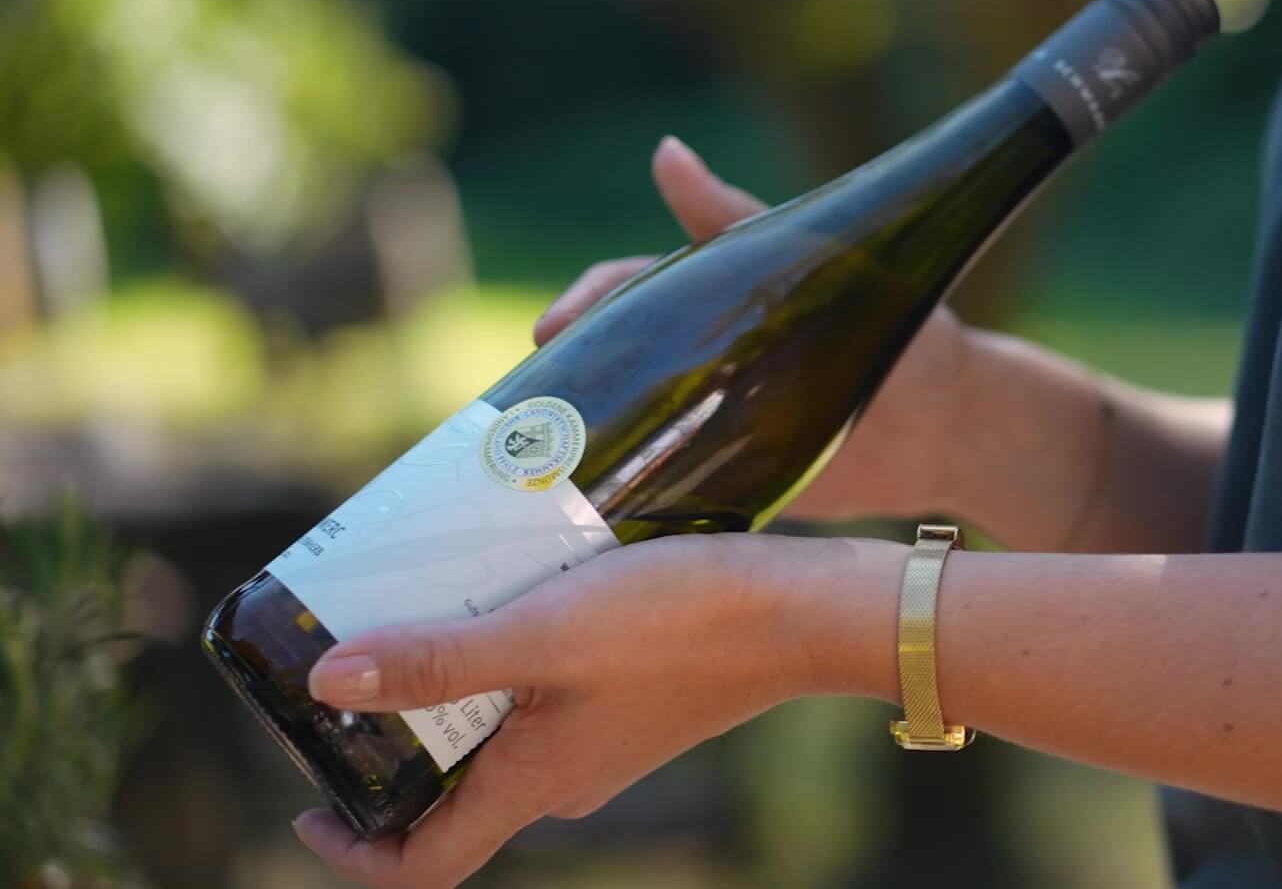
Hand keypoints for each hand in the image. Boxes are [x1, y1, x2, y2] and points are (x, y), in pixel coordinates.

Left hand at [290, 534, 829, 887]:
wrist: (799, 610)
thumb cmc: (677, 625)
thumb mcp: (541, 635)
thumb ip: (437, 659)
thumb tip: (327, 683)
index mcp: (531, 786)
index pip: (421, 865)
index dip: (352, 851)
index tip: (308, 803)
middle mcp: (561, 780)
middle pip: (450, 792)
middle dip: (392, 739)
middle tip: (360, 658)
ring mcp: (599, 743)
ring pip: (496, 736)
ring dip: (449, 688)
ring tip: (426, 607)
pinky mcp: (629, 701)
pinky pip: (542, 700)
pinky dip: (505, 662)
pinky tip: (510, 593)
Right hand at [533, 135, 976, 523]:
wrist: (948, 428)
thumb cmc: (894, 326)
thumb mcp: (815, 265)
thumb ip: (736, 221)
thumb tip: (663, 152)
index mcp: (711, 305)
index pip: (624, 296)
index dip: (583, 308)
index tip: (549, 329)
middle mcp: (697, 365)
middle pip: (608, 367)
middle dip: (562, 383)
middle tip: (525, 410)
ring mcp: (705, 428)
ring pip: (620, 431)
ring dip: (576, 445)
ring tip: (530, 469)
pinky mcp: (725, 487)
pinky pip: (659, 495)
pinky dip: (622, 506)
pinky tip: (580, 525)